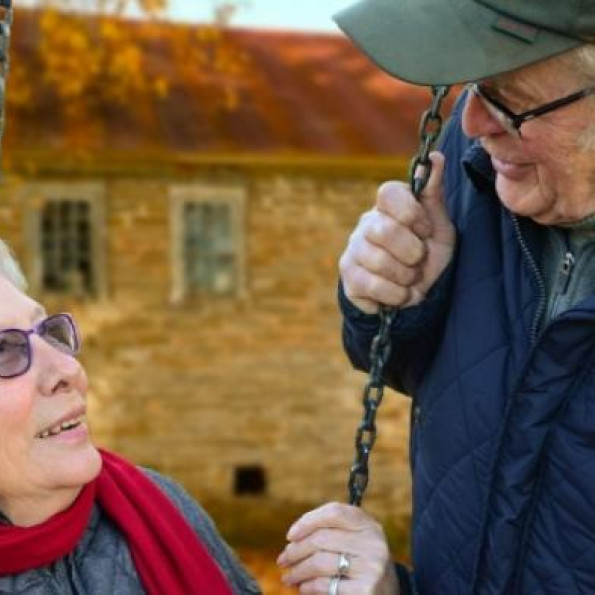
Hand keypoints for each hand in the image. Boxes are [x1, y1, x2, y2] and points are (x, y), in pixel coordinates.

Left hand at [277, 502, 398, 593]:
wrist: (390, 593)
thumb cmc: (362, 562)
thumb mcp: (356, 540)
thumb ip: (332, 530)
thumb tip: (293, 538)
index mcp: (368, 525)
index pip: (333, 512)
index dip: (307, 521)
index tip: (290, 535)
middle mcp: (372, 543)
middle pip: (321, 538)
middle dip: (296, 550)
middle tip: (282, 560)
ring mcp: (371, 567)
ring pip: (320, 562)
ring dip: (298, 571)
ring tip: (288, 577)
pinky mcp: (366, 590)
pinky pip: (326, 585)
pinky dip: (309, 586)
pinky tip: (303, 587)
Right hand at [339, 151, 454, 313]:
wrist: (415, 293)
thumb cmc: (427, 253)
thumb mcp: (439, 225)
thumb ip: (434, 193)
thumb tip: (436, 157)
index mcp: (387, 207)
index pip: (388, 192)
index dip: (411, 213)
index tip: (425, 230)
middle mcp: (365, 224)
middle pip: (385, 230)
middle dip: (413, 252)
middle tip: (419, 260)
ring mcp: (353, 251)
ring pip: (379, 261)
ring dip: (406, 276)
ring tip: (410, 278)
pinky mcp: (349, 278)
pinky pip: (373, 285)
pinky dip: (396, 295)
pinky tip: (400, 293)